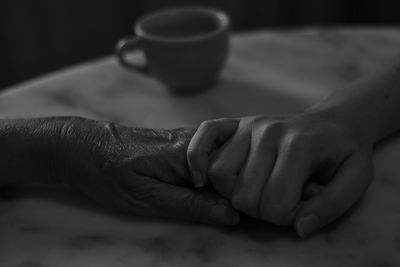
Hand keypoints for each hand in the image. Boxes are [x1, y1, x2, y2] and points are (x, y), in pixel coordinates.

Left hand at [56, 117, 237, 224]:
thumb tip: (230, 214)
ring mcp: (186, 139)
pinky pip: (207, 154)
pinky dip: (214, 171)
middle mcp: (192, 140)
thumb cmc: (109, 174)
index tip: (244, 212)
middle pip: (233, 160)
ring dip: (227, 177)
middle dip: (239, 183)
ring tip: (225, 197)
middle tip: (238, 205)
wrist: (81, 147)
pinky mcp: (178, 142)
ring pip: (221, 156)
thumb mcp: (148, 199)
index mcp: (188, 153)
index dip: (243, 193)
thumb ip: (190, 206)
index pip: (234, 171)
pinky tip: (208, 186)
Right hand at [187, 111, 373, 236]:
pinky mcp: (237, 123)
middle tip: (278, 203)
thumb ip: (330, 207)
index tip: (299, 211)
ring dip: (233, 193)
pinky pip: (203, 140)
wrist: (335, 121)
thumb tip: (299, 228)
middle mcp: (268, 132)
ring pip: (220, 174)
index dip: (286, 219)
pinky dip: (197, 159)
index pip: (274, 204)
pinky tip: (203, 177)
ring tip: (255, 190)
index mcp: (299, 146)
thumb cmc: (345, 152)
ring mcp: (249, 125)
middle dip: (260, 210)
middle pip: (243, 194)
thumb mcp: (356, 180)